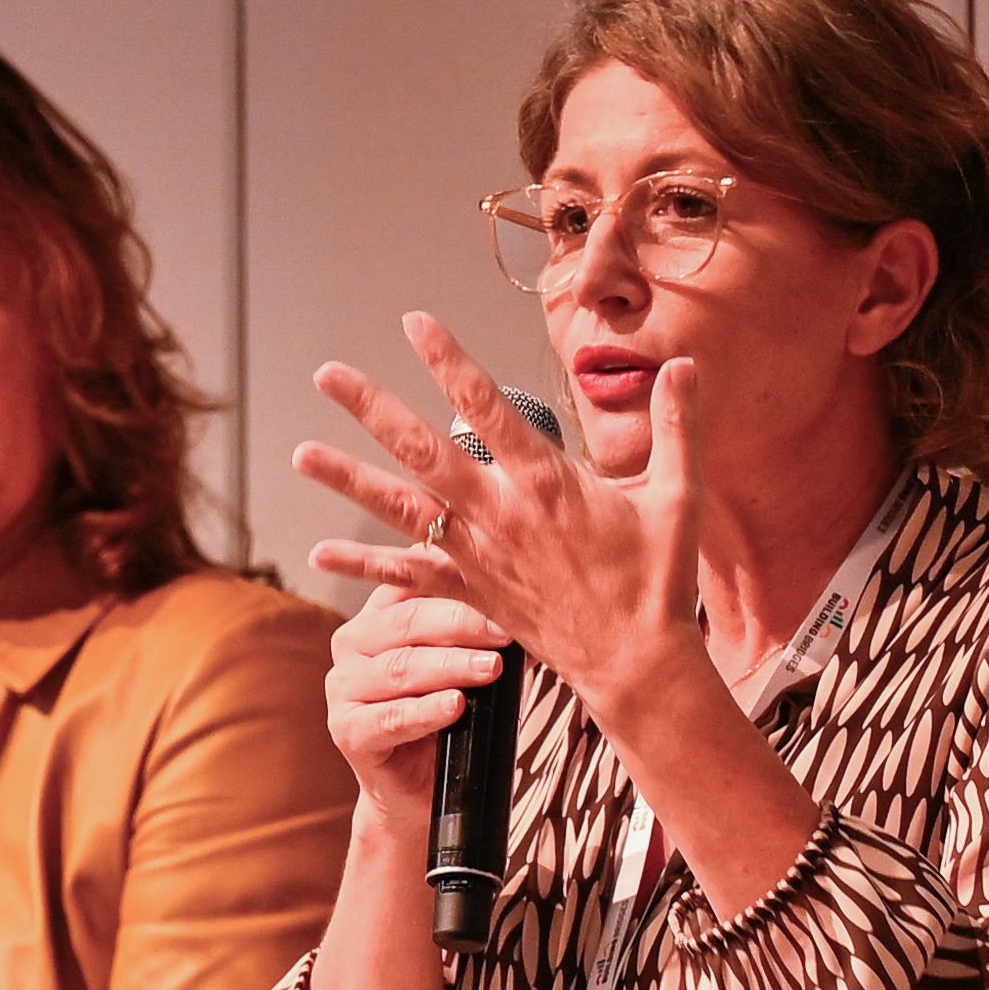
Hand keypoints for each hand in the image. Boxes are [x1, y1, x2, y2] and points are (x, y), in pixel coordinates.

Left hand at [290, 308, 695, 712]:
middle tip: (327, 374)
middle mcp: (500, 516)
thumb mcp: (679, 497)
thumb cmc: (659, 581)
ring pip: (400, 509)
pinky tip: (320, 550)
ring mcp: (479, 557)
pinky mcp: (472, 594)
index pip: (486, 406)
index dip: (448, 360)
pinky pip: (406, 576)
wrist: (637, 666)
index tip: (414, 323)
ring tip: (301, 453)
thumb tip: (687, 365)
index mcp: (547, 483)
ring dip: (347, 480)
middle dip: (371, 408)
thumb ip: (679, 426)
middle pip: (421, 451)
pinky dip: (362, 563)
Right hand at [307, 572, 509, 826]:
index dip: (455, 586)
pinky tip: (456, 706)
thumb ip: (478, 633)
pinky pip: (391, 717)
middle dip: (460, 624)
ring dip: (450, 667)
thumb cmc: (446, 715)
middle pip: (406, 623)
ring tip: (491, 669)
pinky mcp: (347, 731)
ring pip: (400, 668)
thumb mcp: (463, 665)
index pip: (411, 586)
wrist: (419, 787)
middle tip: (504, 632)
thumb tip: (526, 609)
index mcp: (377, 615)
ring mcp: (344, 688)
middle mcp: (352, 643)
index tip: (499, 588)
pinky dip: (426, 711)